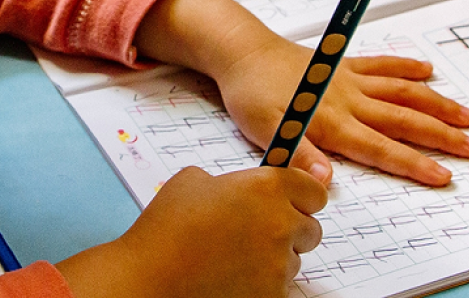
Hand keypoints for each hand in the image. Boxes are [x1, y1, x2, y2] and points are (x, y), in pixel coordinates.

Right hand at [56, 166, 326, 297]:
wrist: (153, 274)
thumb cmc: (168, 226)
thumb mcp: (193, 180)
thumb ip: (230, 181)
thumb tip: (239, 191)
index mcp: (267, 187)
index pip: (315, 191)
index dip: (301, 196)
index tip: (292, 201)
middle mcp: (281, 222)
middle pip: (311, 228)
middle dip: (290, 229)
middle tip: (257, 232)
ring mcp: (279, 262)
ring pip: (295, 259)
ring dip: (275, 257)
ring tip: (235, 256)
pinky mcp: (273, 293)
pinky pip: (280, 285)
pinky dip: (263, 282)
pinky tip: (233, 275)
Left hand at [216, 43, 468, 186]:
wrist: (243, 53)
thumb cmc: (251, 94)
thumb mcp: (264, 129)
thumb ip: (296, 153)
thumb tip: (324, 180)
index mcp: (330, 122)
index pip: (379, 148)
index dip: (412, 163)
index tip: (442, 175)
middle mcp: (347, 100)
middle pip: (403, 120)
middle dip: (440, 136)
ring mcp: (348, 80)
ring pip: (402, 92)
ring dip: (435, 103)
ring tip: (465, 115)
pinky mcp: (343, 65)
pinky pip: (382, 64)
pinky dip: (406, 67)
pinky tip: (427, 70)